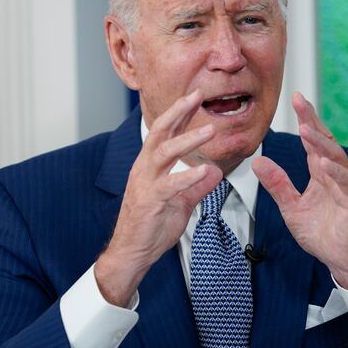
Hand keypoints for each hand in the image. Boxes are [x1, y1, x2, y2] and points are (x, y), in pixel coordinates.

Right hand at [95, 90, 222, 305]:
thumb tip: (215, 173)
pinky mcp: (150, 201)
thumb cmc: (152, 226)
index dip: (179, 113)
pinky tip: (205, 170)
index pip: (164, 132)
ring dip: (188, 139)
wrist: (132, 252)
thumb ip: (196, 186)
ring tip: (210, 130)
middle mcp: (144, 168)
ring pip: (164, 152)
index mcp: (150, 165)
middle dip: (178, 111)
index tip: (195, 96)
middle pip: (160, 132)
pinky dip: (188, 176)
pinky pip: (170, 185)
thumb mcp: (180, 202)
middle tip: (197, 95)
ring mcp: (145, 183)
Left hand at [252, 92, 347, 291]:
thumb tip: (257, 161)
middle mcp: (336, 174)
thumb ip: (277, 184)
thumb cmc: (321, 232)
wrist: (341, 259)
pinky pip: (346, 184)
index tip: (295, 98)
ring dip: (321, 144)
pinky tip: (323, 163)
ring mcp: (347, 187)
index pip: (313, 140)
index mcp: (322, 172)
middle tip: (299, 101)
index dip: (305, 119)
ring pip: (336, 158)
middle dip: (312, 120)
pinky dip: (335, 173)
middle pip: (325, 141)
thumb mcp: (291, 206)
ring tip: (306, 129)